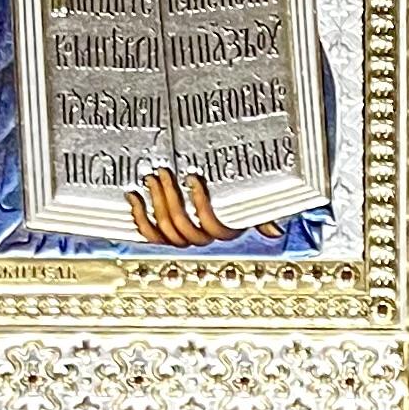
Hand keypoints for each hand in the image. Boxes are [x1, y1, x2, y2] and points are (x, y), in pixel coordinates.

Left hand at [126, 168, 282, 246]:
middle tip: (163, 173)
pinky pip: (149, 235)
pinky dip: (139, 218)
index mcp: (223, 227)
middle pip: (185, 228)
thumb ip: (258, 208)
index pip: (214, 225)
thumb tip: (274, 228)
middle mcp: (201, 236)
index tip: (193, 178)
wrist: (201, 187)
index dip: (202, 204)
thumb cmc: (227, 190)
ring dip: (156, 204)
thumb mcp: (246, 197)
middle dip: (172, 199)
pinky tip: (134, 198)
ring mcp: (180, 236)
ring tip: (151, 180)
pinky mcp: (160, 233)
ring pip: (167, 232)